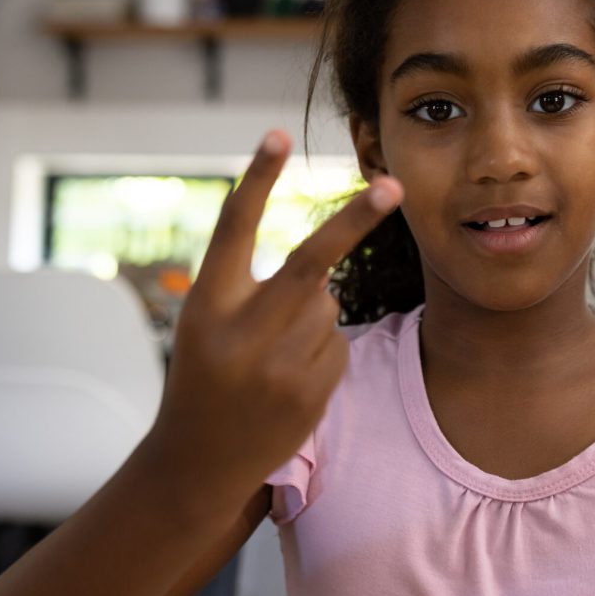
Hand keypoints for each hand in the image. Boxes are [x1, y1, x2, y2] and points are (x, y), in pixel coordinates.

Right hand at [144, 130, 401, 513]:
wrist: (200, 461)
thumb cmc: (206, 374)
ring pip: (327, 304)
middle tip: (394, 185)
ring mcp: (280, 364)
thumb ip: (251, 285)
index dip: (256, 179)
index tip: (277, 134)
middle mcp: (242, 330)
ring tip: (272, 357)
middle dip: (356, 220)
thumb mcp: (206, 324)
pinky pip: (337, 341)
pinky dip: (321, 349)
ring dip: (311, 316)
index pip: (233, 228)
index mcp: (207, 303)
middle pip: (312, 260)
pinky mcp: (312, 389)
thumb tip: (331, 264)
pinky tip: (289, 381)